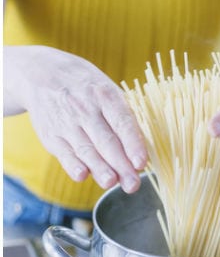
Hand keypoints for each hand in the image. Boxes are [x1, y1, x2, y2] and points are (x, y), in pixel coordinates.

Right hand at [4, 45, 147, 191]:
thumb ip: (125, 120)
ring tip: (111, 183)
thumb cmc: (88, 89)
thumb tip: (141, 156)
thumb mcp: (108, 92)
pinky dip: (72, 165)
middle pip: (106, 141)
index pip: (122, 123)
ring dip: (99, 169)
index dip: (133, 144)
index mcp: (106, 96)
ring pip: (86, 149)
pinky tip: (82, 175)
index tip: (141, 163)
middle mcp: (85, 108)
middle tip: (133, 185)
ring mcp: (66, 122)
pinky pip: (63, 152)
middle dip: (121, 165)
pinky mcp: (50, 134)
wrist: (41, 72)